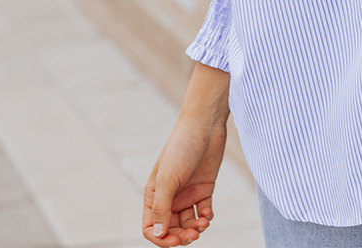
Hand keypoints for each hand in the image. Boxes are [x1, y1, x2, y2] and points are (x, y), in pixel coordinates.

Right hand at [143, 63, 230, 245]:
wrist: (205, 125)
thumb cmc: (181, 147)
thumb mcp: (168, 179)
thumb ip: (162, 208)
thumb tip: (159, 235)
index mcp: (155, 195)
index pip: (152, 227)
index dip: (161, 239)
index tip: (175, 240)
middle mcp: (170, 196)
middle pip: (171, 228)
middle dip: (181, 236)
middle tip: (193, 234)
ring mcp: (187, 192)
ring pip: (188, 223)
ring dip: (195, 228)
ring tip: (203, 224)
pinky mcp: (204, 188)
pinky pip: (203, 211)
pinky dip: (206, 217)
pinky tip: (208, 214)